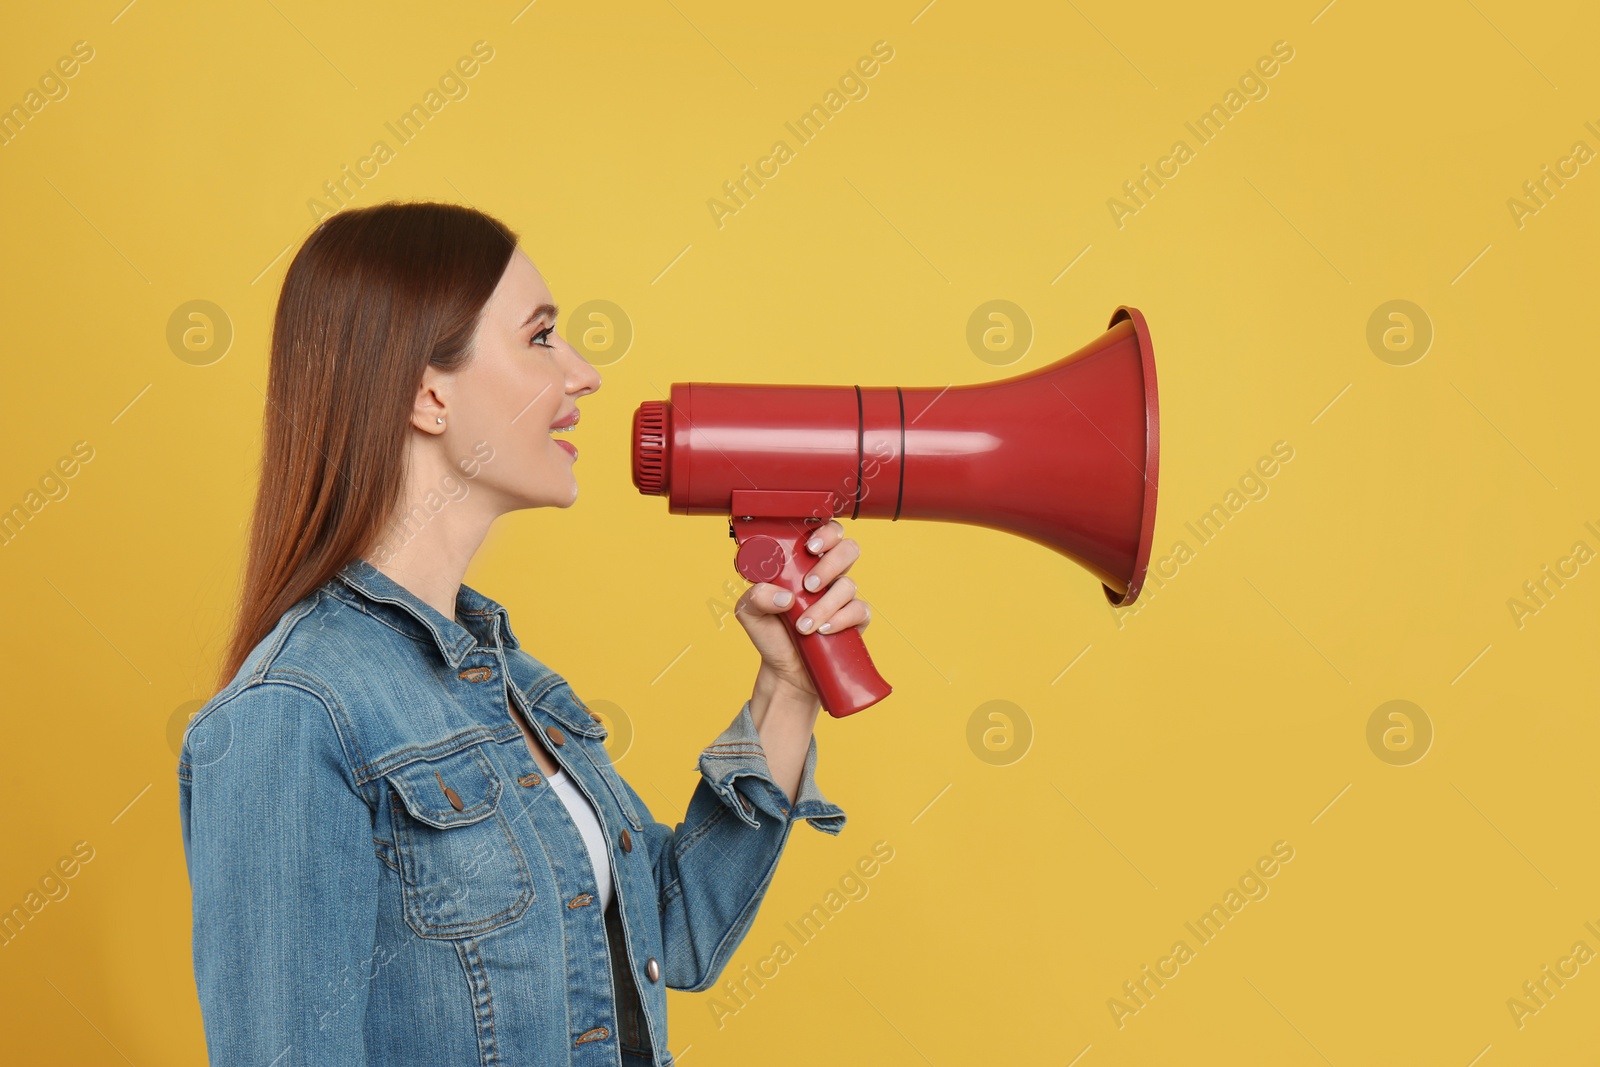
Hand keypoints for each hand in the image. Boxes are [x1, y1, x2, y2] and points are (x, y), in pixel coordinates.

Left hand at [734, 519, 872, 703]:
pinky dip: (840, 620)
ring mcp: (843, 597)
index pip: (825, 534)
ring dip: (825, 604)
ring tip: (803, 625)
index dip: (825, 532)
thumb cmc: (770, 634)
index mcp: (804, 564)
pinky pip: (860, 610)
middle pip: (847, 549)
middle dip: (830, 564)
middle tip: (808, 585)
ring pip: (849, 584)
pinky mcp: (856, 620)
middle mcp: (828, 575)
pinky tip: (822, 630)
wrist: (786, 671)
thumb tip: (785, 597)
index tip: (810, 547)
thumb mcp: (749, 612)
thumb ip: (756, 596)